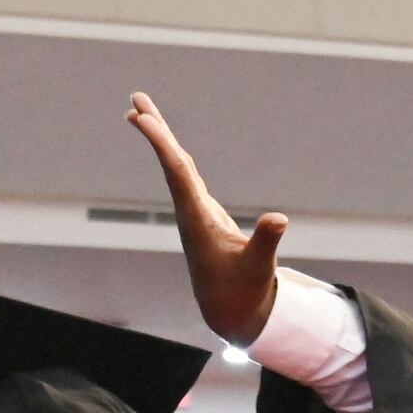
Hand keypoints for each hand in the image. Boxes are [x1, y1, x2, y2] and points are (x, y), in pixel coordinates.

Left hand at [127, 93, 284, 346]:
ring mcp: (194, 211)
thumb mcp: (259, 267)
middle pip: (170, 162)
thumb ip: (266, 241)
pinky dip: (175, 155)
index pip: (178, 173)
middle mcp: (190, 211)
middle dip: (154, 131)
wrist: (229, 312)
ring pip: (174, 166)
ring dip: (162, 138)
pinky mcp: (202, 213)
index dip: (162, 144)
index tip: (144, 119)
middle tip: (134, 100)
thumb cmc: (244, 290)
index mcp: (197, 219)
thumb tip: (278, 219)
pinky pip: (184, 175)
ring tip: (141, 111)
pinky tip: (167, 143)